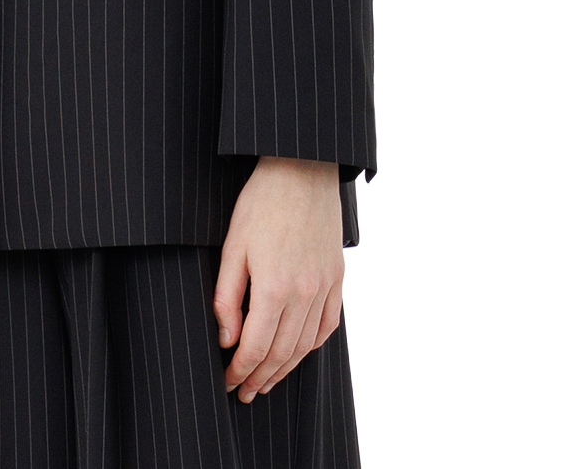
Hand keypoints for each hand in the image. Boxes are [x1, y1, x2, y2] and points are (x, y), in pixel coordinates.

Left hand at [214, 157, 343, 400]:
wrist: (301, 170)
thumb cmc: (261, 204)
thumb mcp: (232, 246)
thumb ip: (228, 296)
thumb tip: (226, 339)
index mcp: (274, 287)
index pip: (255, 347)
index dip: (239, 370)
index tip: (227, 382)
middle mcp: (304, 294)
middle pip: (282, 353)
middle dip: (259, 377)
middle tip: (243, 392)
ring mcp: (325, 287)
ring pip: (305, 345)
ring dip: (285, 369)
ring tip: (267, 382)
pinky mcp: (337, 277)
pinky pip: (327, 324)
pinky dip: (311, 345)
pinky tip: (298, 353)